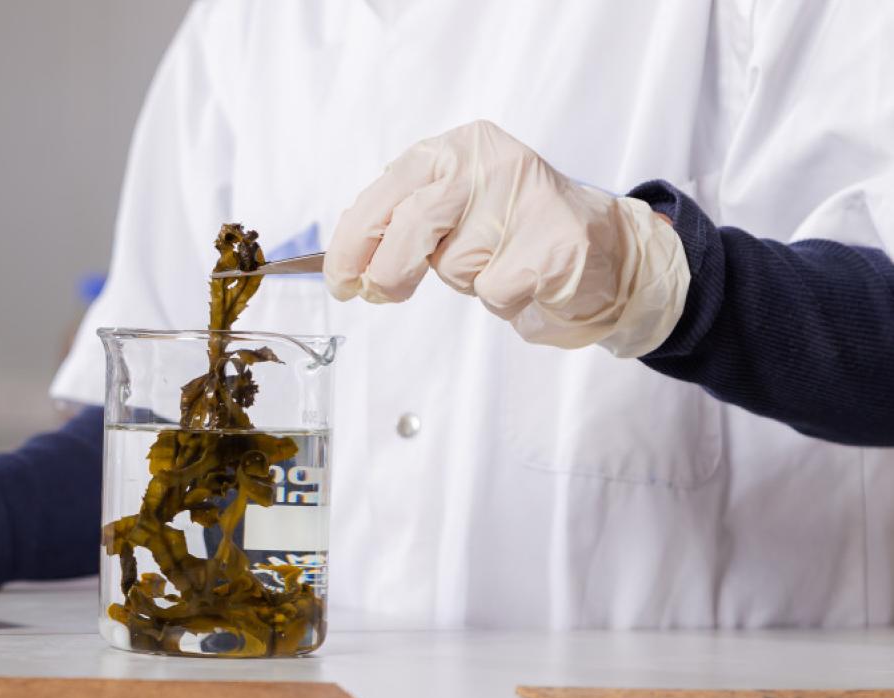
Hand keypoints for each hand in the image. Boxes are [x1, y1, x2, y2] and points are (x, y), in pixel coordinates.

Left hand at [323, 120, 689, 356]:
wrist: (606, 248)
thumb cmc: (513, 231)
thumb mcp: (452, 209)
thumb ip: (402, 222)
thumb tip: (347, 259)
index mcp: (456, 148)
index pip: (387, 190)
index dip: (354, 240)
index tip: (339, 279)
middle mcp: (490, 162)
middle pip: (412, 224)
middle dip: (388, 271)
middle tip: (382, 293)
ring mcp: (525, 199)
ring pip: (454, 265)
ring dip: (465, 280)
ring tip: (499, 262)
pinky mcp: (554, 243)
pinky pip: (494, 291)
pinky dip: (501, 300)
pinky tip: (527, 280)